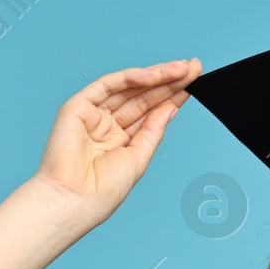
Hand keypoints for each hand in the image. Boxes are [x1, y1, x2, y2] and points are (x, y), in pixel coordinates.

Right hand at [30, 59, 202, 230]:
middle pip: (142, 96)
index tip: (194, 84)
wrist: (75, 200)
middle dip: (169, 81)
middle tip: (193, 68)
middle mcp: (106, 125)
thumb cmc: (102, 189)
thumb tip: (171, 107)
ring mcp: (92, 114)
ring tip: (182, 68)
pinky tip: (155, 75)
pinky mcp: (77, 106)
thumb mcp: (138, 158)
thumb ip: (152, 130)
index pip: (150, 112)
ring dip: (156, 75)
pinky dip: (131, 77)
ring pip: (128, 87)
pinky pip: (107, 85)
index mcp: (120, 140)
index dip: (172, 97)